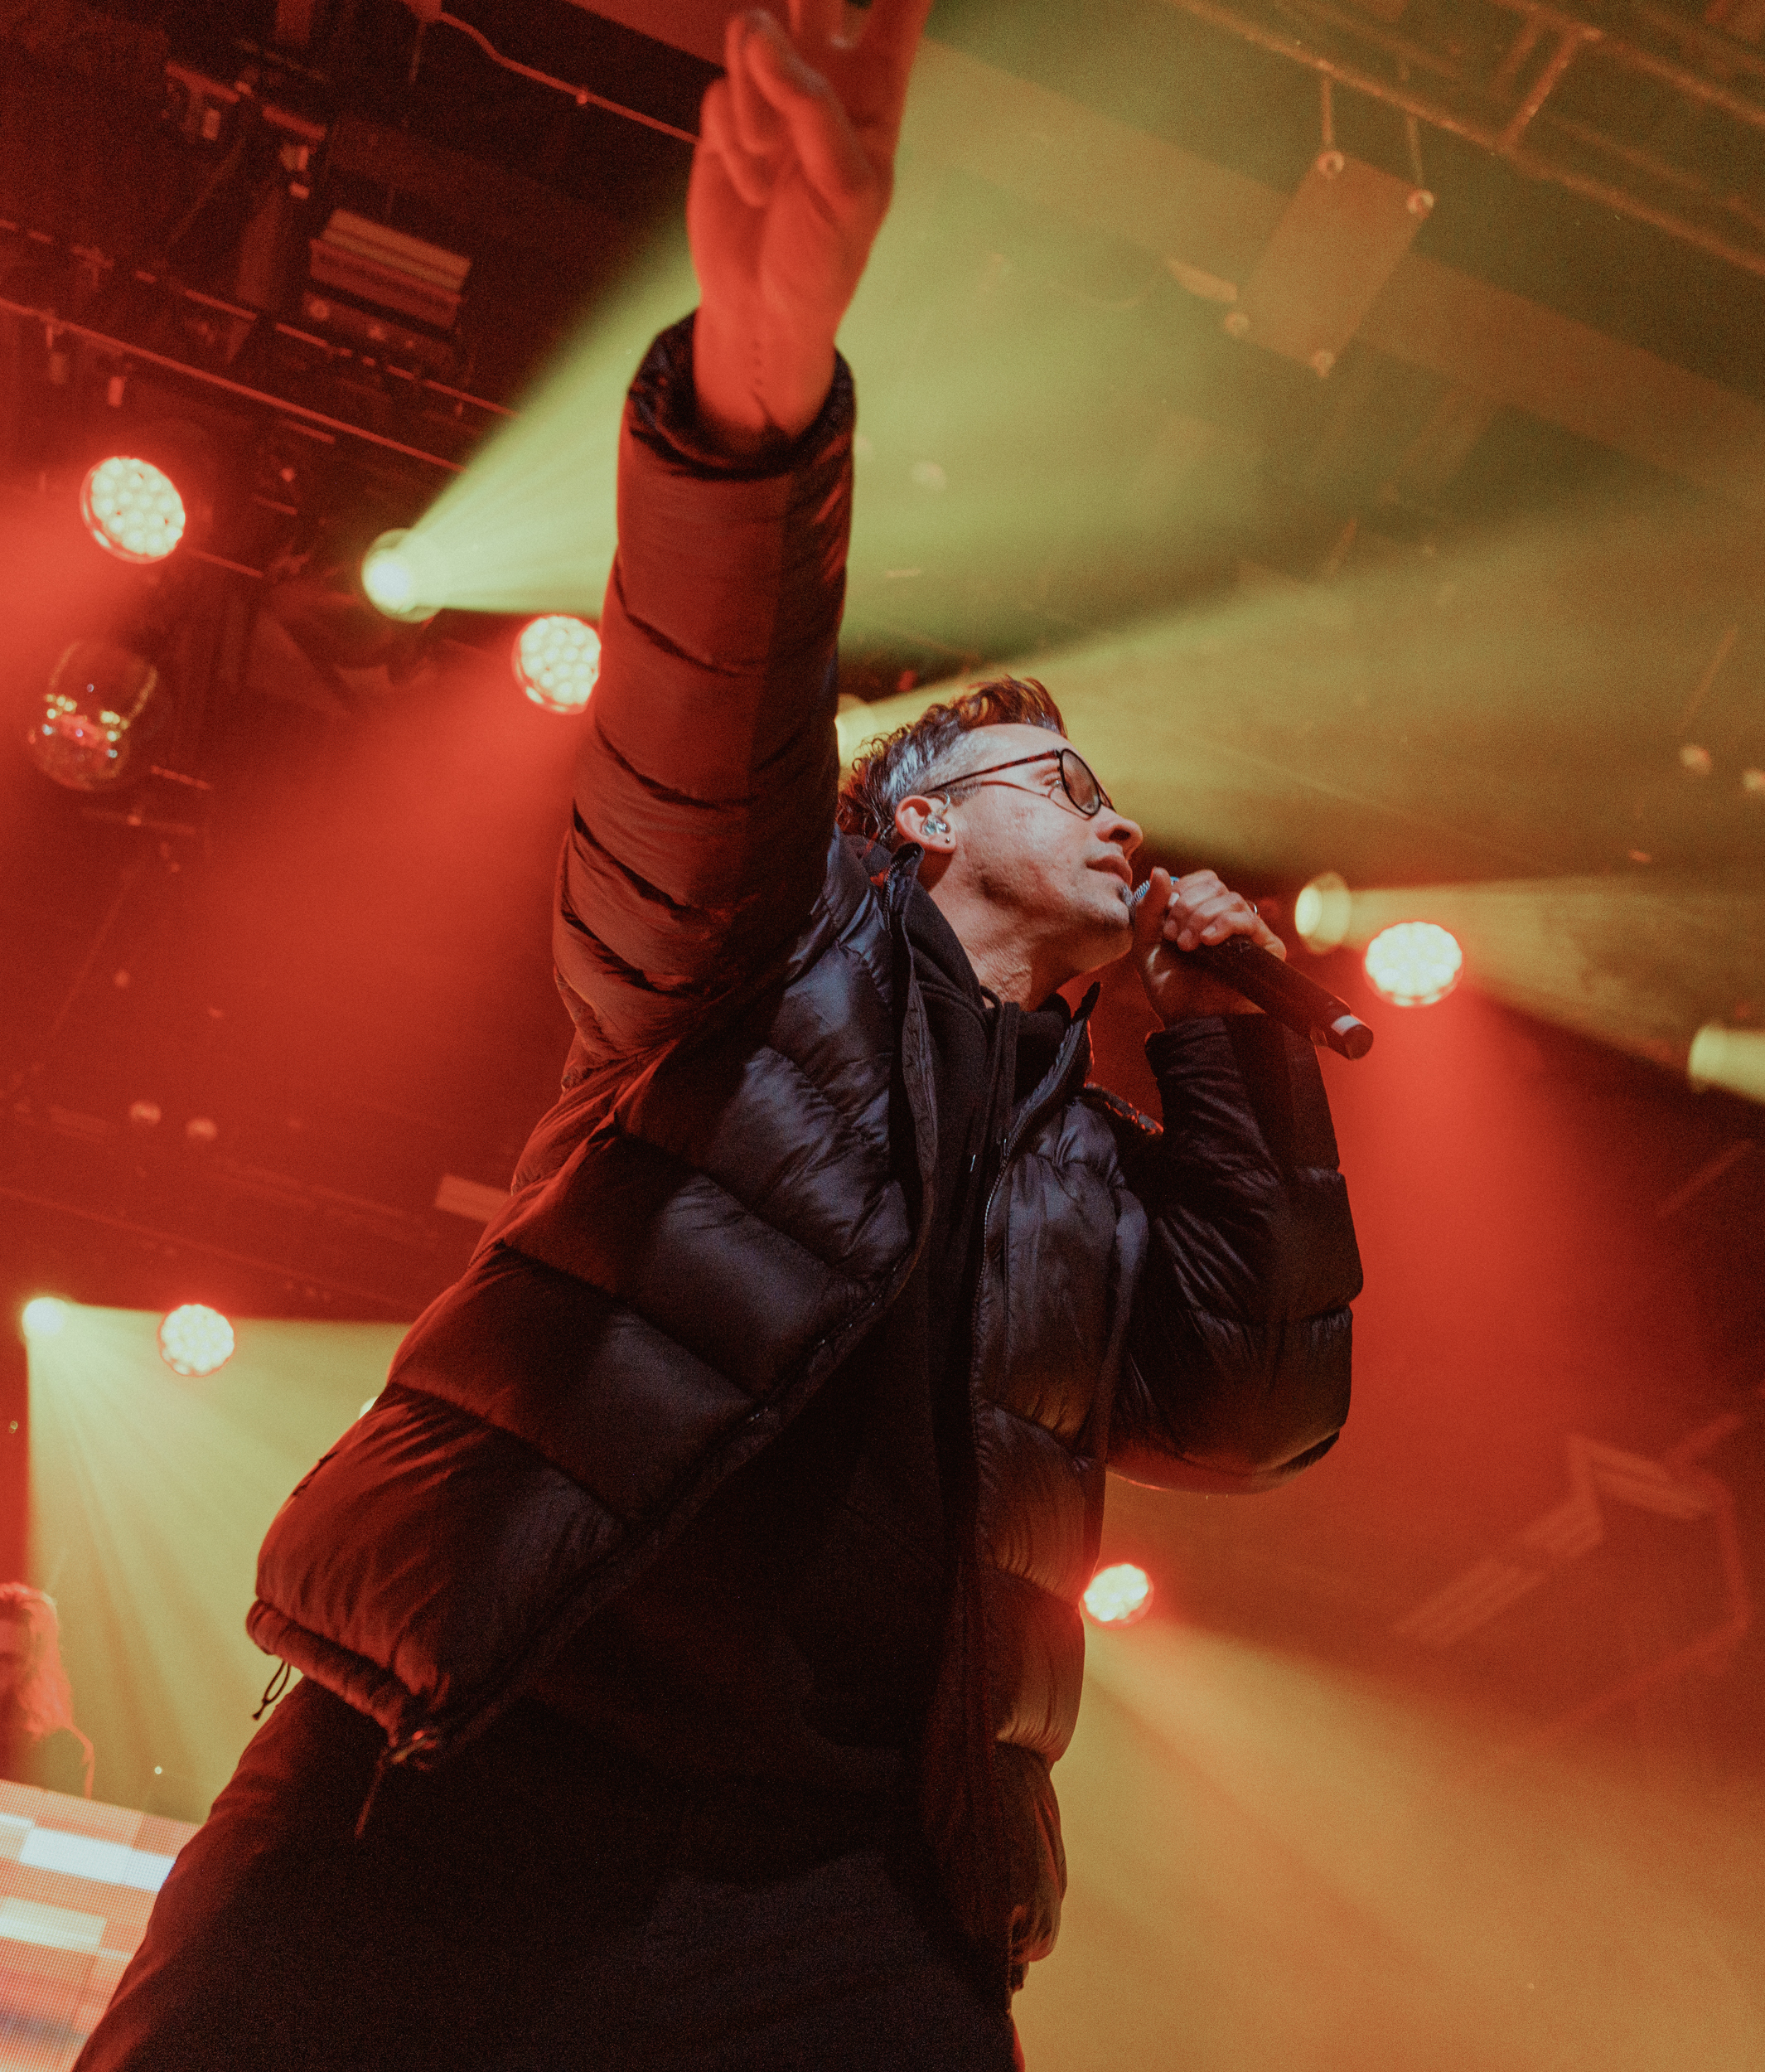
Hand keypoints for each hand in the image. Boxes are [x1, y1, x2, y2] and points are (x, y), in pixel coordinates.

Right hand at [689, 0, 929, 450]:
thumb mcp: (844, 190)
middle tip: (789, 25)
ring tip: (766, 153)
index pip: (898, 12)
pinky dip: (731, 138)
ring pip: (754, 32)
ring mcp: (771, 93)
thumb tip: (764, 37)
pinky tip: (749, 184)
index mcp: (876, 93)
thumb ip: (812, 107)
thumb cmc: (823, 257)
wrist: (761, 306)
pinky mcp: (727, 114)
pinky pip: (720, 90)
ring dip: (754, 90)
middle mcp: (825, 80)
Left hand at [1130, 868, 1286, 1023]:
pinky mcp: (1266, 947)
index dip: (1183, 890)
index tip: (1166, 921)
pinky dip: (1224, 924)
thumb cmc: (1171, 990)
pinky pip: (1248, 919)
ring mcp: (1248, 933)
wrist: (1192, 1023)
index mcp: (1204, 915)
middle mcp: (1228, 920)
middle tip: (1175, 937)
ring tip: (1188, 946)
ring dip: (1202, 917)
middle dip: (1188, 906)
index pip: (1203, 880)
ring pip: (1231, 899)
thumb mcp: (1148, 945)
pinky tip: (1208, 942)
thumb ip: (1150, 908)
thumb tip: (1160, 870)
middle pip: (1215, 885)